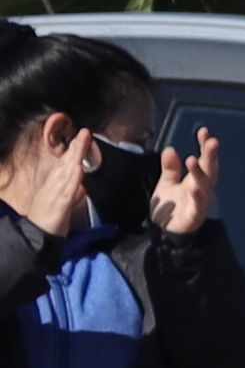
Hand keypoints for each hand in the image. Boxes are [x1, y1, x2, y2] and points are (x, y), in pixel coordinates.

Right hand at [0, 112, 89, 240]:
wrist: (36, 235)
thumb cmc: (48, 219)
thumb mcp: (59, 201)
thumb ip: (69, 191)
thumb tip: (79, 183)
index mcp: (54, 184)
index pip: (65, 163)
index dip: (74, 150)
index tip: (83, 136)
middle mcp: (54, 185)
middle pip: (66, 163)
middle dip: (76, 148)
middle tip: (85, 132)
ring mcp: (56, 193)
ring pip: (67, 171)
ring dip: (75, 157)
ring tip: (82, 143)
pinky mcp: (59, 204)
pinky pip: (67, 189)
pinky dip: (73, 178)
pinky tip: (77, 168)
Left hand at [143, 126, 214, 240]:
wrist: (165, 232)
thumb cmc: (170, 206)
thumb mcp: (166, 183)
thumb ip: (170, 167)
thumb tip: (171, 148)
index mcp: (197, 179)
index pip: (204, 159)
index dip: (204, 146)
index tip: (204, 131)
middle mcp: (203, 188)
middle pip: (210, 170)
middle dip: (211, 156)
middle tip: (212, 141)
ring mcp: (200, 202)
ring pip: (204, 185)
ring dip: (200, 173)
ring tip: (193, 159)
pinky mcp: (194, 216)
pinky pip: (198, 205)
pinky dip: (197, 197)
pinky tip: (194, 188)